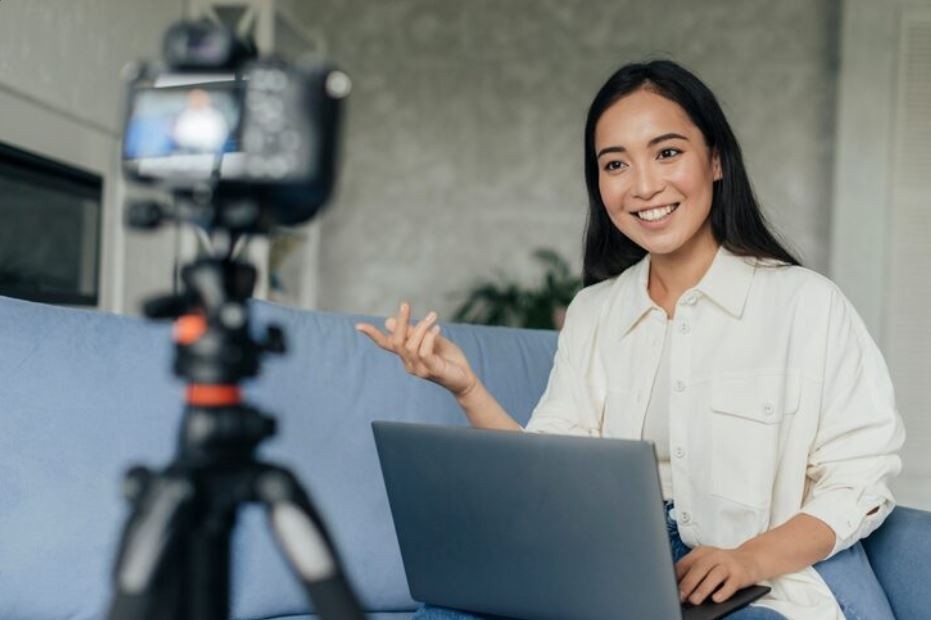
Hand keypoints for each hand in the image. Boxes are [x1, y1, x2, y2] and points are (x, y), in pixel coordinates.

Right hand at [355, 302, 476, 396]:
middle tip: (405, 305)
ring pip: (411, 345)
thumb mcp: (430, 339)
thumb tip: (389, 321)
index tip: (358, 325)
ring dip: (421, 327)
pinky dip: (429, 338)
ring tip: (433, 317)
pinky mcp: (431, 371)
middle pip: (397, 341)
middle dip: (401, 322)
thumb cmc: (447, 358)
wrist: (464, 377)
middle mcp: (408, 363)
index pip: (386, 344)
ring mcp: (418, 369)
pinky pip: (424, 352)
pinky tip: (437, 329)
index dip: (373, 335)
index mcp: (406, 355)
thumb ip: (413, 332)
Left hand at [675, 546, 760, 605]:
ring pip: (714, 575)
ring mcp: (729, 564)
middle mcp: (715, 555)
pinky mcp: (740, 575)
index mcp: (702, 552)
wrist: (752, 559)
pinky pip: (732, 584)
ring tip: (694, 600)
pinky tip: (716, 599)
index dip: (677, 576)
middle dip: (688, 583)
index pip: (686, 562)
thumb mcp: (706, 562)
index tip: (669, 587)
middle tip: (680, 596)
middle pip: (699, 568)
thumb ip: (693, 571)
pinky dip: (723, 592)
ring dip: (703, 588)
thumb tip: (677, 588)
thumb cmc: (723, 564)